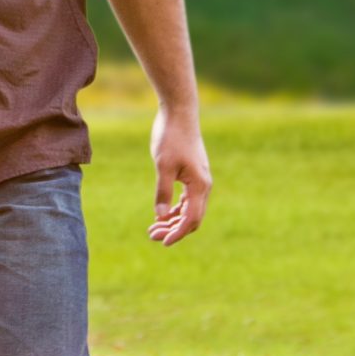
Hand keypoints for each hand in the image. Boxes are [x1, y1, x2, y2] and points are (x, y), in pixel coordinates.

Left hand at [148, 104, 211, 246]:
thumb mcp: (163, 165)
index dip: (178, 233)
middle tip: (151, 235)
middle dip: (173, 230)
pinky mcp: (193, 175)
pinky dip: (176, 209)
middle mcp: (203, 185)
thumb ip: (162, 191)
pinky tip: (162, 214)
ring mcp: (200, 180)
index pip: (191, 219)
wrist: (179, 113)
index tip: (162, 242)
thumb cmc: (170, 137)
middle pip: (192, 218)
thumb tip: (160, 216)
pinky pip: (187, 200)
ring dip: (173, 221)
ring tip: (153, 228)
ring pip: (189, 210)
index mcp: (199, 185)